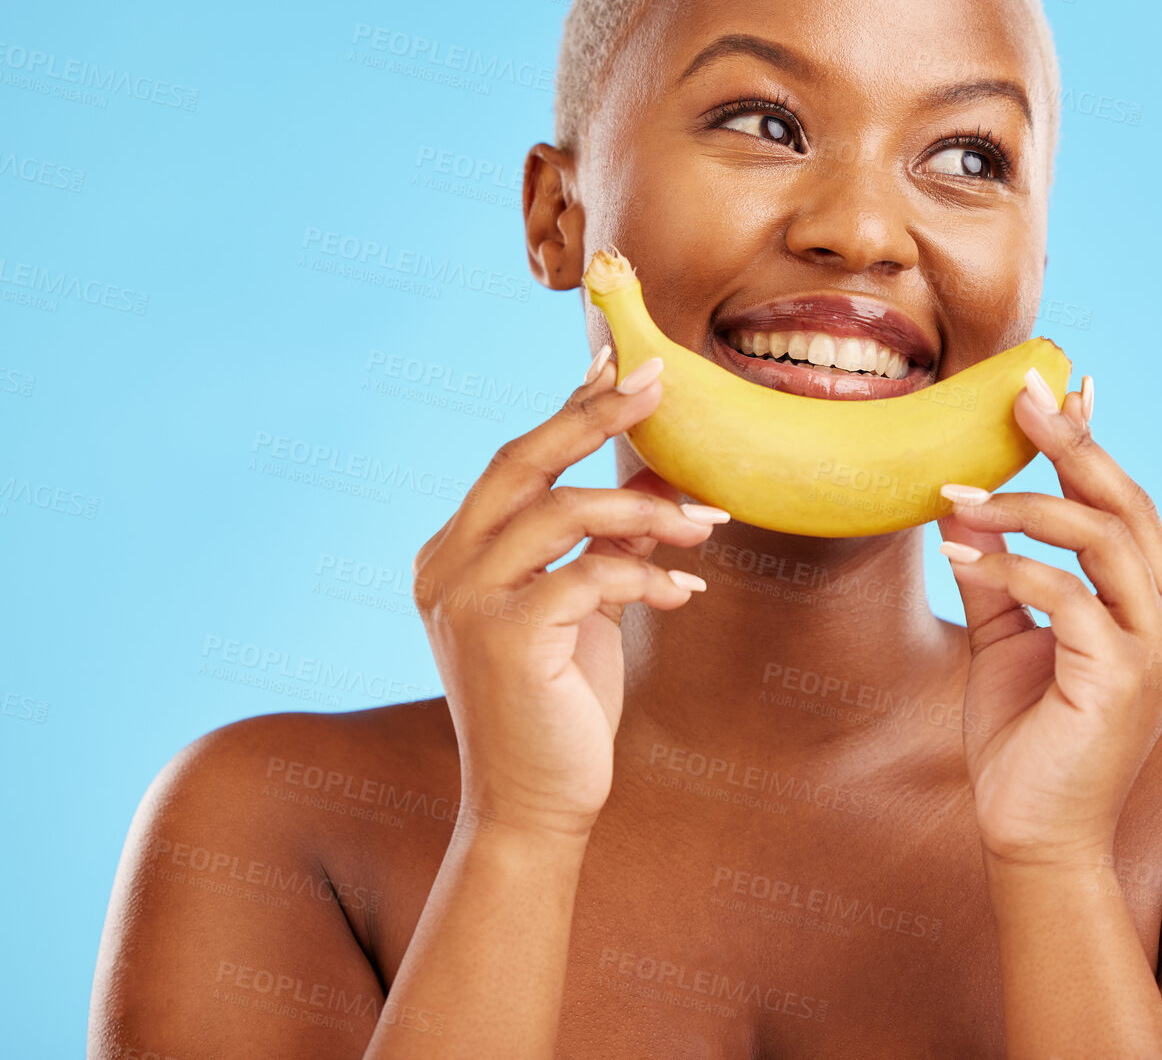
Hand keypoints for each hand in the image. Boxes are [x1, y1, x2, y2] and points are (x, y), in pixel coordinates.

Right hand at [412, 349, 726, 839]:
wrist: (534, 808)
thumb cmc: (559, 707)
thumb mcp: (585, 609)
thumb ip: (604, 545)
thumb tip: (654, 485)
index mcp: (454, 554)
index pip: (517, 461)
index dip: (570, 408)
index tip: (619, 361)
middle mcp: (445, 567)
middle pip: (522, 460)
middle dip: (593, 413)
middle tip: (658, 379)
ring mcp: (465, 602)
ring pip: (561, 511)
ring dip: (646, 511)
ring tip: (706, 527)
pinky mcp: (503, 638)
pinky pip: (589, 574)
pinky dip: (647, 576)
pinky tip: (686, 595)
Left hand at [937, 372, 1161, 865]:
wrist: (1029, 837)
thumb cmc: (1023, 742)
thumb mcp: (1004, 640)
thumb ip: (997, 572)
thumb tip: (965, 507)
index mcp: (1156, 613)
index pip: (1130, 509)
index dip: (1096, 445)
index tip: (1063, 388)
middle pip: (1130, 506)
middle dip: (1073, 443)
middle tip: (1021, 395)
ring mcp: (1159, 651)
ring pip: (1105, 538)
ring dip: (1027, 505)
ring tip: (960, 495)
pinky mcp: (1125, 678)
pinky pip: (1069, 597)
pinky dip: (1013, 568)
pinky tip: (960, 555)